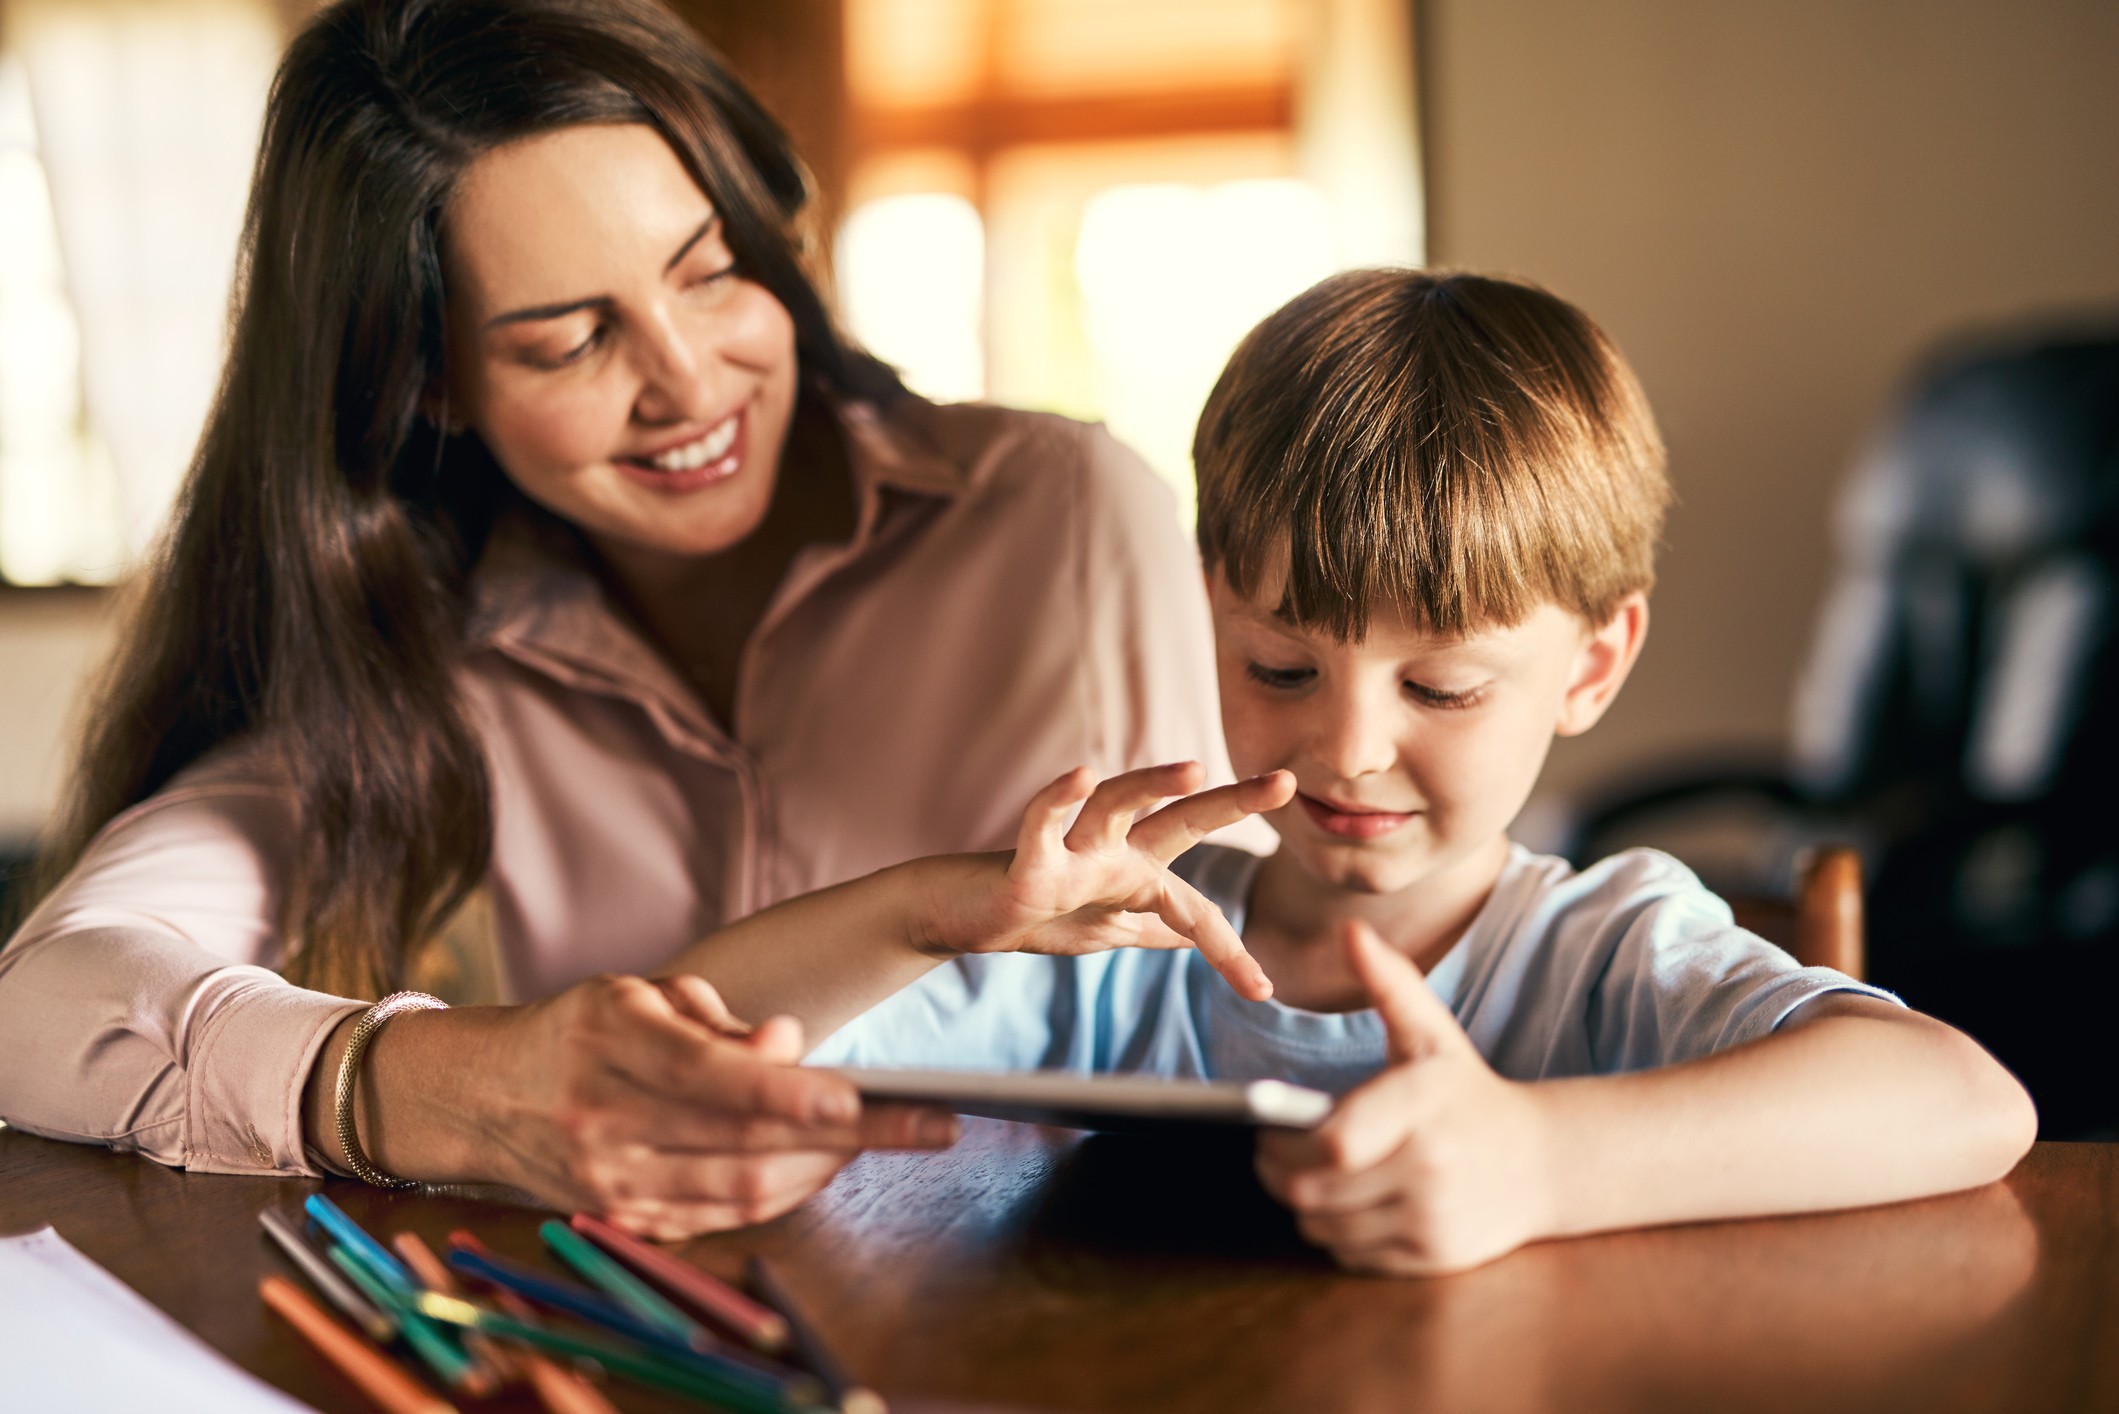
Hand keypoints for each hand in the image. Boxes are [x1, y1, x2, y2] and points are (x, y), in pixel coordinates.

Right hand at [352, 973, 957, 1239]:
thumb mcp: (638, 996)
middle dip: (849, 1137)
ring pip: (743, 1189)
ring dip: (828, 1166)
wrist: (482, 1097)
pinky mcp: (624, 1218)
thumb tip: (788, 1044)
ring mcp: (612, 1182)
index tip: (856, 1092)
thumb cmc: (579, 1030)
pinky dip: (785, 1192)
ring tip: (888, 1135)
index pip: (713, 1078)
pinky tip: (824, 1162)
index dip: (790, 1090)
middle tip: (929, 1123)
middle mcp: (606, 1121)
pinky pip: (724, 1215)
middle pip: (745, 1143)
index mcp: (608, 1046)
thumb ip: (715, 1021)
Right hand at [928, 762, 1293, 1000]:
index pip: (1197, 907)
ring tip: (1193, 768)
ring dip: (1151, 785)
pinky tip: (1078, 775)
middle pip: (1179, 820)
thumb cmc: (1032, 914)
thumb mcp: (1103, 929)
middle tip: (1285, 783)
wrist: (960, 917)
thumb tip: (1191, 936)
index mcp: (1136, 876)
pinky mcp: (1026, 863)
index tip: (1262, 992)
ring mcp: (1071, 854)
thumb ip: (1150, 927)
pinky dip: (1056, 801)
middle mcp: (1112, 854)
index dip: (1230, 950)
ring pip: (1115, 806)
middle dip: (1231, 802)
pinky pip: (1041, 825)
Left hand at [1254, 922, 1552, 1274]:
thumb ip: (1390, 981)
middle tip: (1271, 1154)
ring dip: (1304, 1204)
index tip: (1266, 1127)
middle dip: (1279, 1174)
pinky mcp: (1431, 1258)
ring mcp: (1431, 1220)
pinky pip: (1351, 1254)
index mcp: (1421, 1109)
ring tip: (1309, 1175)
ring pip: (1324, 1226)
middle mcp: (1429, 1170)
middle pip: (1313, 1191)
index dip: (1283, 1142)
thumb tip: (1353, 931)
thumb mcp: (1432, 1032)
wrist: (1541, 1162)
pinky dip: (1336, 1233)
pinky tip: (1347, 1202)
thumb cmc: (1465, 1090)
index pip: (1331, 1144)